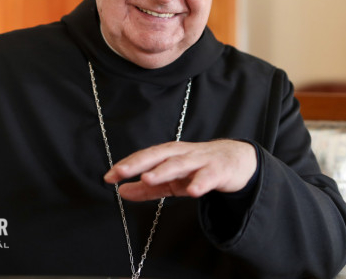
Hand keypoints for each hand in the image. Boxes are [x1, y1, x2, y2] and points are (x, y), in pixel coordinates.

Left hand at [103, 140, 256, 200]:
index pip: (145, 158)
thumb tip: (121, 191)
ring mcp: (201, 161)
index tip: (109, 177)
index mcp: (170, 154)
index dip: (128, 165)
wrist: (237, 161)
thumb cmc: (200, 168)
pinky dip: (201, 182)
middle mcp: (183, 154)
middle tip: (121, 171)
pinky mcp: (219, 170)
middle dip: (139, 162)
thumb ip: (148, 187)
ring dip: (164, 170)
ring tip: (148, 178)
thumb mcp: (172, 180)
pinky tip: (192, 191)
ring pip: (181, 164)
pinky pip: (209, 177)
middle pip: (159, 155)